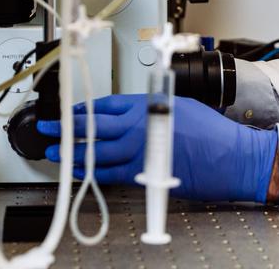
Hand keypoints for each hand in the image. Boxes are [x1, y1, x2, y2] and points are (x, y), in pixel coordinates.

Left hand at [37, 94, 277, 202]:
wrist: (231, 155)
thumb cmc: (212, 132)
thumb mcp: (180, 106)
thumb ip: (152, 108)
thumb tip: (133, 115)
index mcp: (148, 104)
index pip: (106, 105)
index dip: (84, 109)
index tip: (69, 111)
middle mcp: (139, 125)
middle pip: (94, 126)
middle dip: (66, 127)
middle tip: (47, 128)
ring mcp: (140, 149)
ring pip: (96, 150)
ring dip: (72, 151)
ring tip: (54, 151)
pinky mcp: (144, 172)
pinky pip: (109, 172)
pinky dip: (91, 171)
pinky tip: (79, 170)